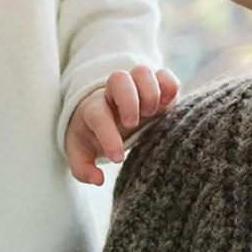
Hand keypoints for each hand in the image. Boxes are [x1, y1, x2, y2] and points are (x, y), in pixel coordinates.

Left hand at [65, 64, 178, 184]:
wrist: (107, 114)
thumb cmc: (93, 135)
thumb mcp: (81, 152)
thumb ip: (82, 168)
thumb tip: (97, 179)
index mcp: (94, 108)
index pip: (98, 114)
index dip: (107, 135)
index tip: (117, 158)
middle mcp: (115, 93)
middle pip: (118, 79)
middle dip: (128, 100)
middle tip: (132, 123)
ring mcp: (136, 86)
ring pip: (142, 72)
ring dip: (149, 91)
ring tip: (152, 114)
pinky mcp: (158, 86)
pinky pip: (165, 74)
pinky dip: (170, 85)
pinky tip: (169, 104)